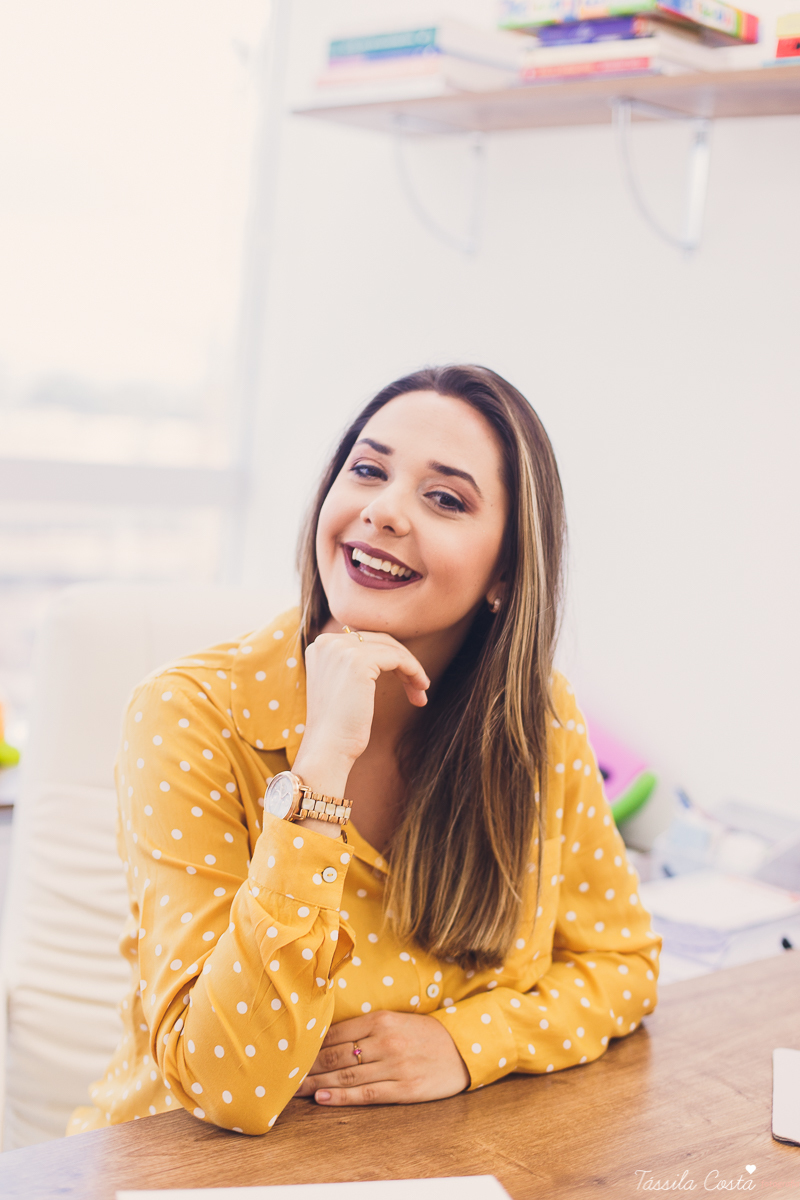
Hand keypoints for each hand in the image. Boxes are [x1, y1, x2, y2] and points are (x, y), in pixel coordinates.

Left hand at [294, 1011, 469, 1105]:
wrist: (462, 1048)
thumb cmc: (424, 1034)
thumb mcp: (396, 1020)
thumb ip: (366, 1027)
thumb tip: (327, 1038)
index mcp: (381, 1020)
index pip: (336, 1033)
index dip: (311, 1046)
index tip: (291, 1053)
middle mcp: (385, 1041)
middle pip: (336, 1055)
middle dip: (308, 1066)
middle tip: (284, 1075)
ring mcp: (395, 1066)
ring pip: (347, 1075)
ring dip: (317, 1083)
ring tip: (295, 1089)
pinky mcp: (404, 1089)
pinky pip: (366, 1094)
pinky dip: (341, 1096)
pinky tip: (322, 1098)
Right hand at [296, 630, 429, 782]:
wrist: (328, 749)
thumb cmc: (337, 726)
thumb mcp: (341, 686)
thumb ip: (353, 666)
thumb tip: (386, 654)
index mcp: (320, 646)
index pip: (364, 641)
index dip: (388, 657)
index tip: (405, 680)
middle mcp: (327, 641)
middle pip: (378, 641)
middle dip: (402, 662)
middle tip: (418, 686)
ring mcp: (341, 649)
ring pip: (391, 648)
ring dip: (411, 669)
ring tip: (421, 690)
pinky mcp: (358, 660)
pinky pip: (398, 658)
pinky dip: (413, 670)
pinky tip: (420, 688)